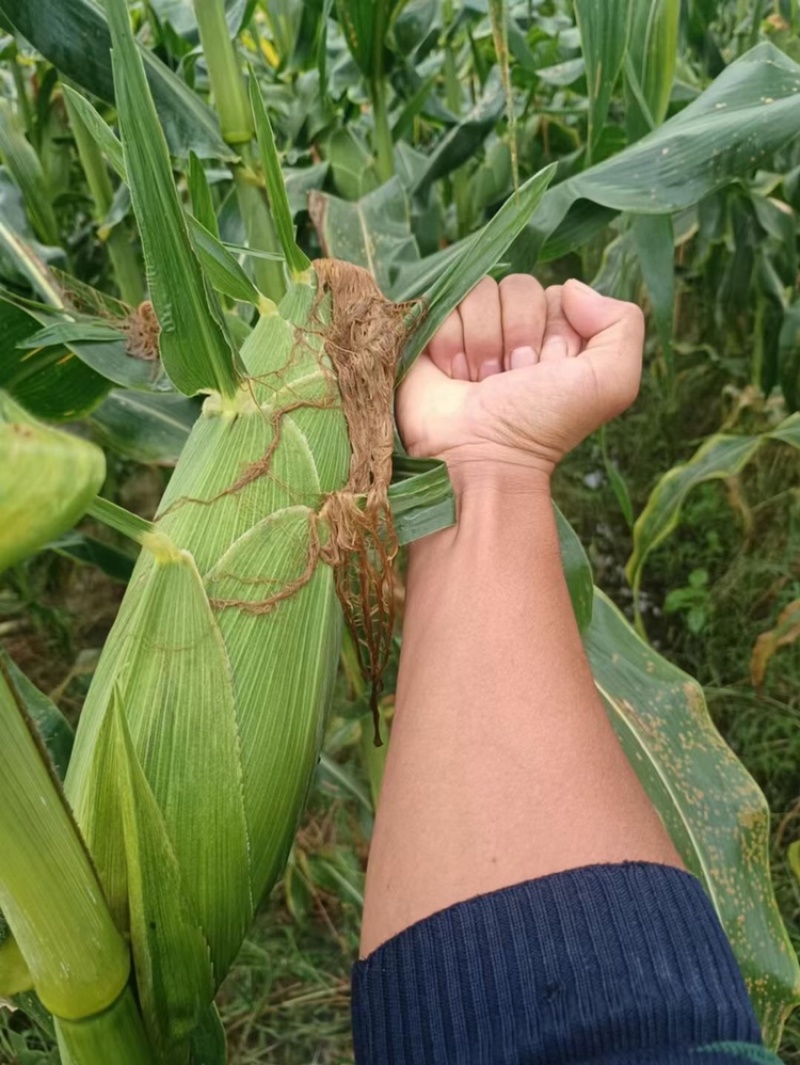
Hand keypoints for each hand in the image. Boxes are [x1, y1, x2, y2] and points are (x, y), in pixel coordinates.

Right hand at [396, 275, 643, 492]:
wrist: (479, 458)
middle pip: (518, 286)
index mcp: (559, 340)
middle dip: (517, 334)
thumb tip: (570, 287)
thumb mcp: (611, 382)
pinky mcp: (434, 336)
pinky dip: (450, 343)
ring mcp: (473, 334)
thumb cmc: (543, 425)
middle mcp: (516, 334)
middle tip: (511, 378)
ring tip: (480, 382)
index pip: (558, 293)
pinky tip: (454, 376)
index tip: (545, 371)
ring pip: (480, 292)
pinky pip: (445, 306)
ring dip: (482, 342)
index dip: (553, 327)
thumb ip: (622, 323)